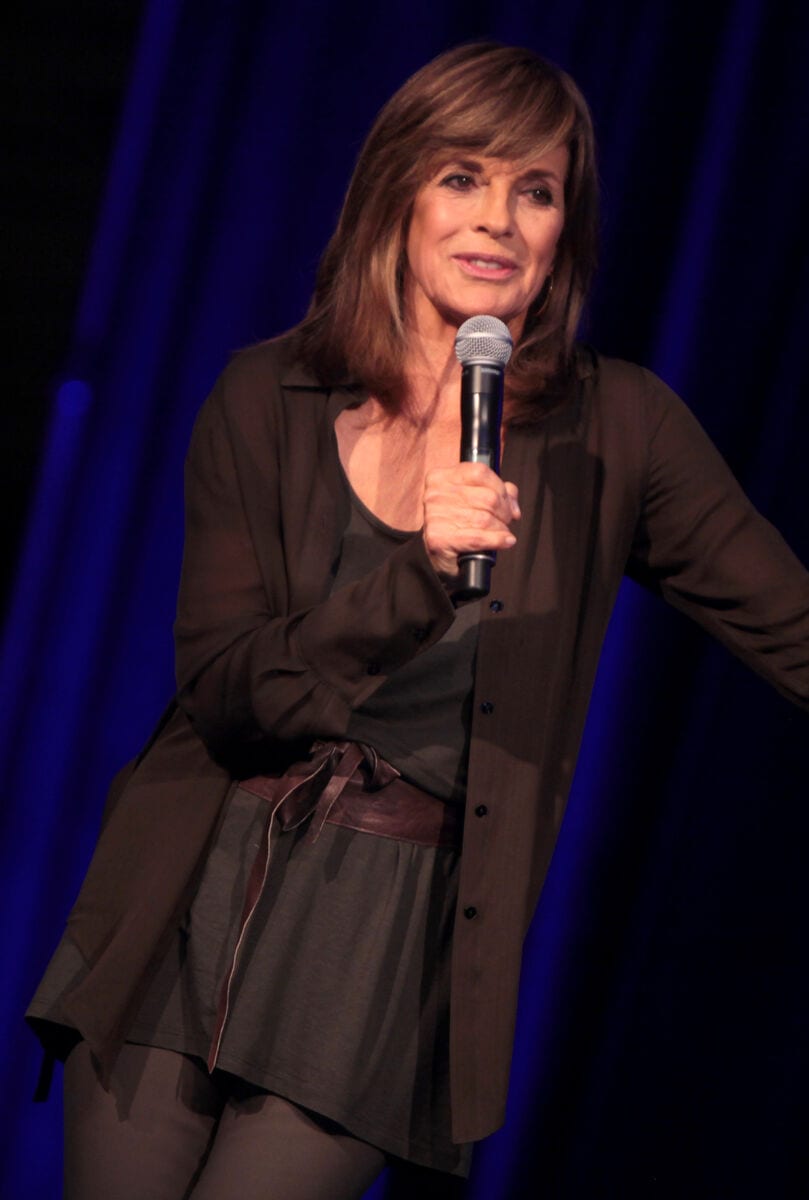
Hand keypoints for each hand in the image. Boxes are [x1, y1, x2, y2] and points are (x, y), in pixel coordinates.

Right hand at [422, 462, 520, 577]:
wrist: (436, 552)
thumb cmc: (455, 522)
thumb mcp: (473, 498)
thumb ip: (496, 491)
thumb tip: (512, 502)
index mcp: (441, 477)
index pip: (480, 472)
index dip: (500, 488)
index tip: (508, 502)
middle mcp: (435, 494)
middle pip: (487, 497)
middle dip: (504, 511)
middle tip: (506, 520)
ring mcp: (435, 516)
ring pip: (485, 519)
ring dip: (501, 528)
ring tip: (503, 532)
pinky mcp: (438, 538)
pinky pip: (477, 538)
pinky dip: (497, 540)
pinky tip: (505, 541)